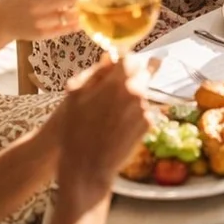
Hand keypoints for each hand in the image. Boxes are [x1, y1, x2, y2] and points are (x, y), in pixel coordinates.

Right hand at [54, 56, 152, 197]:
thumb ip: (96, 71)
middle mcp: (137, 93)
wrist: (87, 167)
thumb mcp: (75, 96)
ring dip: (133, 92)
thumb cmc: (74, 131)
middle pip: (143, 70)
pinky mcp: (149, 124)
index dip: (123, 58)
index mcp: (118, 82)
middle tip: (117, 82)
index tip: (117, 61)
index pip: (130, 56)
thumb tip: (110, 56)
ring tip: (112, 109)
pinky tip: (118, 122)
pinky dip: (135, 110)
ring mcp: (145, 109)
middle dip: (132, 72)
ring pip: (143, 90)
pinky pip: (144, 108)